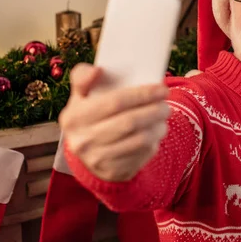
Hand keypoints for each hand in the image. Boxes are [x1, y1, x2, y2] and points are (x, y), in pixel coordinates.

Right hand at [59, 63, 170, 180]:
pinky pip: (141, 155)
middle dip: (154, 111)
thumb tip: (97, 70)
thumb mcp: (81, 95)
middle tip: (166, 104)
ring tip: (164, 117)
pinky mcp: (112, 171)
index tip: (162, 89)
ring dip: (158, 126)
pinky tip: (156, 133)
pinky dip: (154, 142)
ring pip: (139, 140)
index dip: (142, 95)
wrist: (86, 151)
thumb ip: (83, 77)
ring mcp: (97, 159)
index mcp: (74, 117)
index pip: (115, 102)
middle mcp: (82, 140)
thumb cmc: (89, 113)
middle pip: (130, 122)